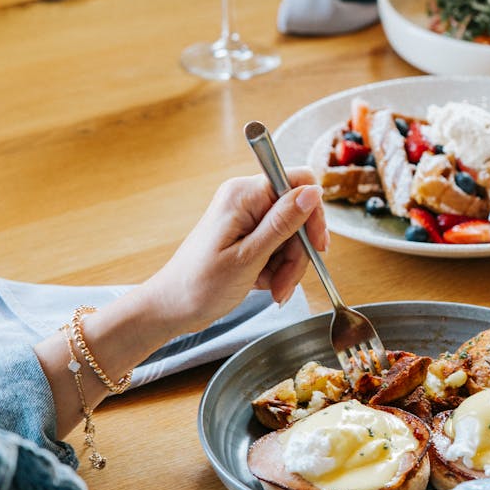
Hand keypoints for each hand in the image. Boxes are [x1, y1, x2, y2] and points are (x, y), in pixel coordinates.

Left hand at [145, 170, 327, 334]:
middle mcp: (247, 198)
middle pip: (299, 215)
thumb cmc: (199, 285)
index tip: (317, 246)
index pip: (299, 182)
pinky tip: (266, 284)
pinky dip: (279, 268)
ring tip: (273, 289)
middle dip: (298, 252)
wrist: (172, 307)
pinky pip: (280, 245)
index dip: (313, 213)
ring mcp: (247, 216)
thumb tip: (313, 192)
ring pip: (292, 235)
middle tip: (286, 283)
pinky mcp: (248, 232)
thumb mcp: (249, 257)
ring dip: (289, 266)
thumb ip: (283, 223)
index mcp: (244, 195)